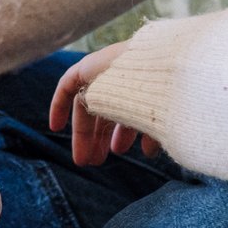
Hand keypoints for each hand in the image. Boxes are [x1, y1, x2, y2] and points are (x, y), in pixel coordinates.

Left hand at [47, 42, 160, 167]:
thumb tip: (149, 152)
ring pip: (89, 104)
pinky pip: (68, 85)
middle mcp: (126, 77)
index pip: (129, 110)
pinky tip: (55, 127)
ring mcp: (107, 69)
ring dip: (86, 133)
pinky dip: (60, 103)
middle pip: (107, 110)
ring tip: (85, 160)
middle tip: (97, 162)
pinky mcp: (89, 65)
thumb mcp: (162, 121)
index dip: (123, 133)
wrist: (165, 70)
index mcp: (145, 88)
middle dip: (102, 137)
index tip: (118, 151)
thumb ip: (154, 134)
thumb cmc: (172, 98)